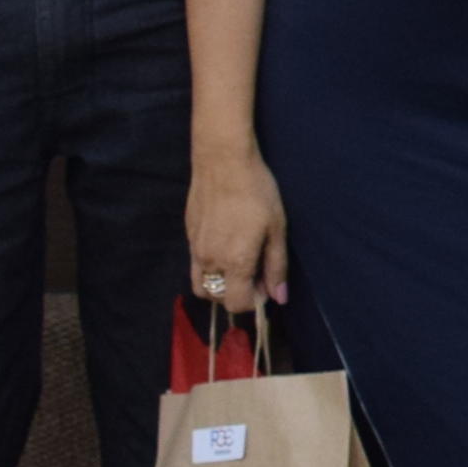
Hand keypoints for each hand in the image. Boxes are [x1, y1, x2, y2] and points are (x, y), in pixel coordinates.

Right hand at [186, 140, 290, 311]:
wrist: (223, 162)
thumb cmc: (256, 192)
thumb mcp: (276, 229)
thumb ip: (276, 267)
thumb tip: (279, 297)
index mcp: (235, 262)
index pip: (237, 305)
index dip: (253, 302)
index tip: (264, 286)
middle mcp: (210, 262)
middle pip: (218, 298)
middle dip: (236, 293)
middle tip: (254, 271)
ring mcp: (195, 250)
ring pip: (203, 284)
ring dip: (220, 283)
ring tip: (237, 262)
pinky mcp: (188, 236)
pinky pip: (196, 265)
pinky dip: (209, 267)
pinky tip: (225, 244)